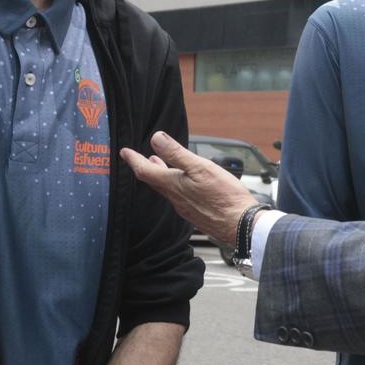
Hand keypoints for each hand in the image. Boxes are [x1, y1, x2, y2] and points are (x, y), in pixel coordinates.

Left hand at [120, 131, 260, 242]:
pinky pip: (178, 197)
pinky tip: (182, 183)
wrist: (240, 225)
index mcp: (173, 185)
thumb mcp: (200, 168)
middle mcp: (175, 199)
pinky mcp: (195, 214)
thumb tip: (157, 139)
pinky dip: (173, 185)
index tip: (124, 152)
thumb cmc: (224, 197)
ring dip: (160, 176)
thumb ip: (177, 154)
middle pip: (154, 181)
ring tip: (158, 165)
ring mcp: (185, 208)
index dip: (133, 160)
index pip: (145, 171)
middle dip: (145, 168)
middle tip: (137, 158)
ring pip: (166, 189)